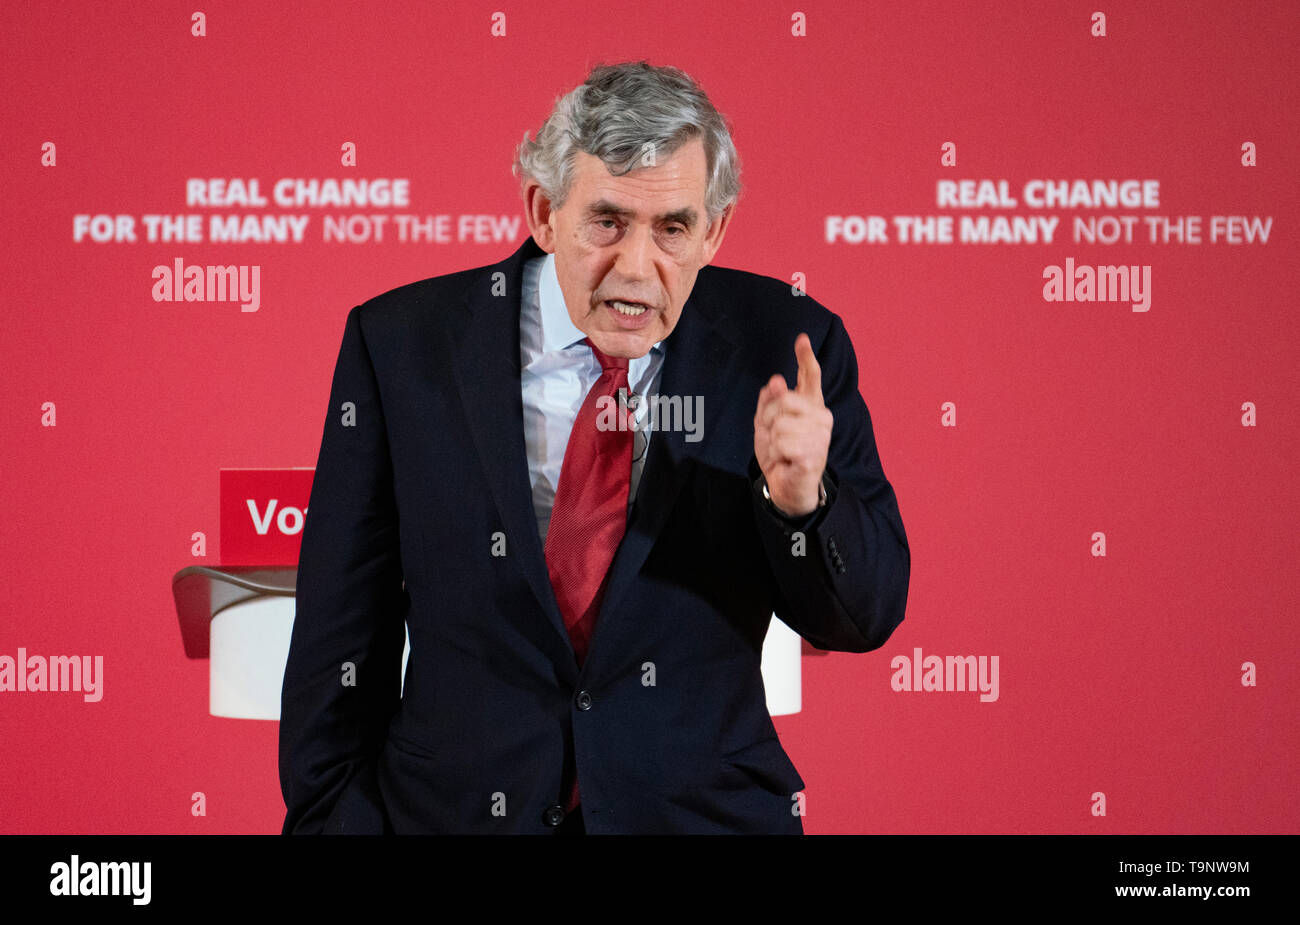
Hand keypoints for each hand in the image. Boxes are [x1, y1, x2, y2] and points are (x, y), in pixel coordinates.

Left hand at [754, 333, 832, 516]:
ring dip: (772, 440)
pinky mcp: (814, 453)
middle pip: (783, 400)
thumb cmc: (779, 454)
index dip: (806, 357)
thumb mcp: (766, 424)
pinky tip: (787, 460)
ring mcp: (820, 435)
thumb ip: (770, 401)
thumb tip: (776, 380)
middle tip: (774, 435)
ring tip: (783, 450)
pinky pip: (782, 443)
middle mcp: (820, 416)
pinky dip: (777, 453)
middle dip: (769, 418)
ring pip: (780, 424)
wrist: (787, 487)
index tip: (801, 339)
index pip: (810, 376)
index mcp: (810, 406)